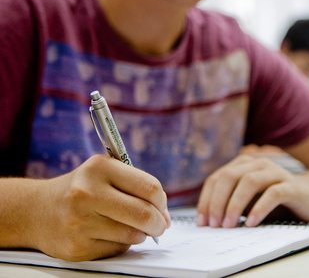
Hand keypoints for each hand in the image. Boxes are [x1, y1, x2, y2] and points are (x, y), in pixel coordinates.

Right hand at [29, 155, 169, 260]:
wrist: (36, 210)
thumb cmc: (81, 190)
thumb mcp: (104, 173)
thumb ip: (136, 186)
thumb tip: (164, 215)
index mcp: (99, 168)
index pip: (150, 187)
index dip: (163, 202)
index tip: (163, 209)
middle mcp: (87, 192)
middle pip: (144, 214)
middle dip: (159, 223)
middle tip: (160, 226)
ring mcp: (80, 221)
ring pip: (133, 235)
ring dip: (140, 234)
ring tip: (130, 227)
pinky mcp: (77, 246)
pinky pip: (117, 249)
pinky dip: (121, 244)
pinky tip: (108, 235)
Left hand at [196, 155, 308, 227]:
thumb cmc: (277, 199)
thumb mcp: (251, 199)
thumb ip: (233, 201)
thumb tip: (209, 220)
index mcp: (244, 165)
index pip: (216, 178)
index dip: (206, 200)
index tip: (202, 222)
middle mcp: (258, 164)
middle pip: (228, 177)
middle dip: (217, 202)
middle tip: (214, 225)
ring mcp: (275, 173)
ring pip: (248, 182)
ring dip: (234, 205)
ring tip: (229, 225)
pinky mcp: (291, 186)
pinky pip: (272, 194)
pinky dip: (259, 209)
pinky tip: (251, 223)